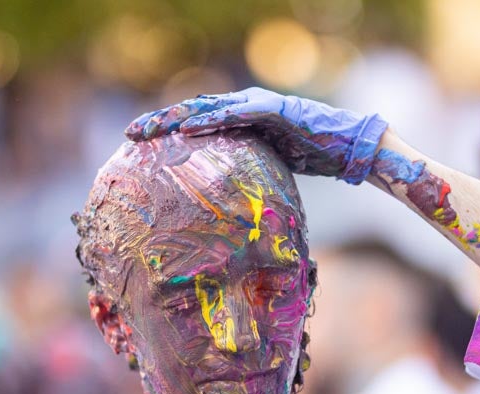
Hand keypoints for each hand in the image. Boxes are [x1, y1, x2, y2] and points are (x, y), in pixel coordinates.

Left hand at [125, 87, 388, 183]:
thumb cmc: (315, 157)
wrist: (349, 146)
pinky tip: (188, 128)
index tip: (140, 144)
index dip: (169, 130)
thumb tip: (228, 201)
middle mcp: (246, 107)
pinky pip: (236, 115)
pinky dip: (211, 120)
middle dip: (161, 122)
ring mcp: (259, 106)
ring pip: (209, 108)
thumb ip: (249, 170)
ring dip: (177, 117)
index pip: (199, 121)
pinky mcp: (274, 112)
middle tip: (131, 135)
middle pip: (195, 110)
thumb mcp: (272, 165)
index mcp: (243, 119)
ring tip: (150, 128)